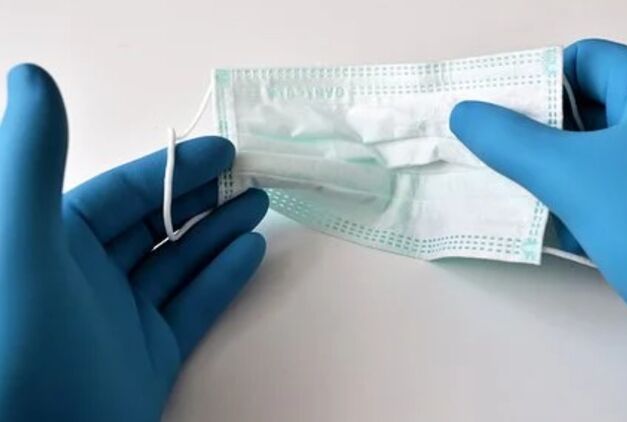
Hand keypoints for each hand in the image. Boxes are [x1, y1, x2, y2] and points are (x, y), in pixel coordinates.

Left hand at [0, 65, 267, 419]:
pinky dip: (223, 278)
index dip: (171, 168)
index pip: (122, 192)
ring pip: (179, 261)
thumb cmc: (20, 343)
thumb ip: (31, 163)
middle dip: (202, 197)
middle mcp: (87, 275)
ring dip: (219, 230)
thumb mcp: (22, 246)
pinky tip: (251, 250)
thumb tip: (34, 77)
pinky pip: (193, 307)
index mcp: (53, 242)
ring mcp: (122, 317)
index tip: (221, 150)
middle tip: (250, 176)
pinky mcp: (150, 356)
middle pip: (156, 223)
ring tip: (260, 202)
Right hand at [450, 39, 626, 398]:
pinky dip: (571, 205)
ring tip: (498, 190)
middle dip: (531, 134)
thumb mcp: (573, 175)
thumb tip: (464, 113)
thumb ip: (511, 141)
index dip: (535, 81)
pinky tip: (535, 226)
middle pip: (585, 110)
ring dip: (545, 174)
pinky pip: (605, 195)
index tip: (491, 113)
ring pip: (591, 158)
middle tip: (483, 153)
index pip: (586, 61)